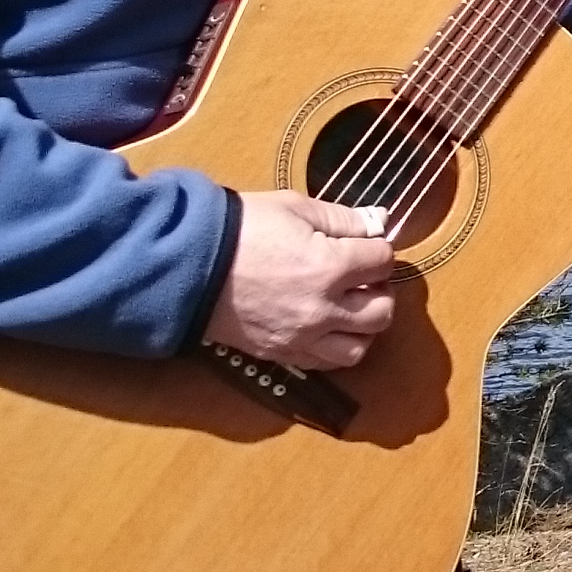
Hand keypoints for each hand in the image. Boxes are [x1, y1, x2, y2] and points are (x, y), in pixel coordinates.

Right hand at [204, 190, 400, 369]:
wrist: (189, 264)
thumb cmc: (241, 228)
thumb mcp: (294, 208)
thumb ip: (344, 218)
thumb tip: (380, 221)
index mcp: (330, 266)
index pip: (383, 261)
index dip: (378, 248)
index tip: (364, 243)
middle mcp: (323, 309)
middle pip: (382, 311)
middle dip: (380, 289)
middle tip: (362, 276)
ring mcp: (302, 337)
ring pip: (360, 346)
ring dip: (363, 326)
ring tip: (349, 305)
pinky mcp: (282, 353)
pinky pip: (327, 363)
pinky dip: (336, 346)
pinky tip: (327, 326)